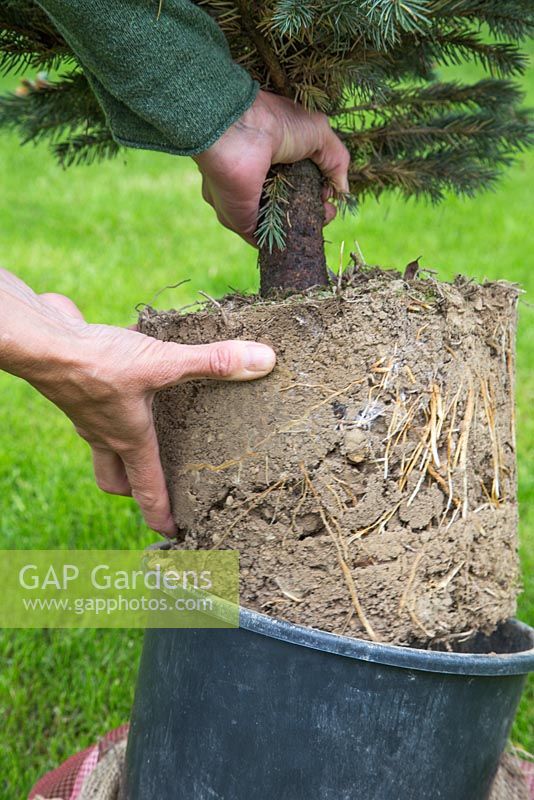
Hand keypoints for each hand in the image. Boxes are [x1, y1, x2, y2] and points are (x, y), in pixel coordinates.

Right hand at [0, 270, 275, 535]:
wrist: (41, 341)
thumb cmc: (96, 363)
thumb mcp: (163, 363)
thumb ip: (213, 363)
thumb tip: (262, 362)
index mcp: (129, 440)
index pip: (148, 489)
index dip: (161, 515)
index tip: (174, 533)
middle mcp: (105, 432)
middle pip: (115, 477)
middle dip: (132, 487)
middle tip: (152, 484)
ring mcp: (87, 412)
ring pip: (103, 442)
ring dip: (122, 443)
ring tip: (148, 428)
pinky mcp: (77, 386)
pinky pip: (97, 402)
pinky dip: (114, 399)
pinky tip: (130, 372)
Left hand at [193, 90, 349, 244]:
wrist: (242, 131)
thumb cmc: (276, 122)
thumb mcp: (319, 134)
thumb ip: (336, 161)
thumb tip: (342, 191)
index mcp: (271, 157)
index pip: (296, 184)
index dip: (318, 193)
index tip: (328, 195)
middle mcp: (256, 181)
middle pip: (288, 206)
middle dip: (312, 212)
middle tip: (326, 212)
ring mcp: (245, 202)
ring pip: (277, 225)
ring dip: (301, 227)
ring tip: (318, 220)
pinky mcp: (238, 219)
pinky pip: (262, 238)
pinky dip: (283, 241)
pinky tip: (302, 235)